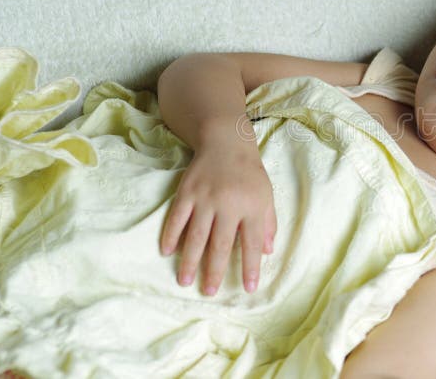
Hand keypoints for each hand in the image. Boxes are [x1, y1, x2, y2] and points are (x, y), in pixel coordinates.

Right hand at [160, 141, 276, 294]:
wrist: (227, 142)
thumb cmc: (250, 174)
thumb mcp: (267, 196)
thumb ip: (268, 224)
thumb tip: (267, 252)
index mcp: (252, 207)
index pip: (252, 243)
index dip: (251, 267)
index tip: (249, 288)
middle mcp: (229, 205)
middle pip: (221, 244)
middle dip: (214, 271)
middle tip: (209, 292)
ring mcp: (206, 198)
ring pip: (196, 236)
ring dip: (190, 261)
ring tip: (185, 282)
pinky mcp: (188, 192)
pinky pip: (177, 218)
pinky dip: (171, 235)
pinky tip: (167, 252)